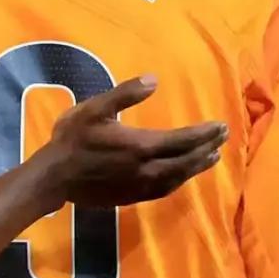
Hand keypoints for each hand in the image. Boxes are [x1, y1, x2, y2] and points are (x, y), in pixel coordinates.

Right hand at [39, 75, 227, 207]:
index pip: (182, 139)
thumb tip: (153, 80)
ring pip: (179, 177)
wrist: (55, 177)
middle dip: (207, 147)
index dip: (203, 133)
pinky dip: (180, 180)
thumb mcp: (94, 109)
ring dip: (197, 166)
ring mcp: (142, 186)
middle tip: (223, 137)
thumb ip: (125, 94)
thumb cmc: (72, 139)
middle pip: (186, 159)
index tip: (221, 125)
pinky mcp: (133, 197)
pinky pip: (165, 189)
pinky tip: (183, 175)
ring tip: (211, 156)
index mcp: (141, 145)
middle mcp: (148, 168)